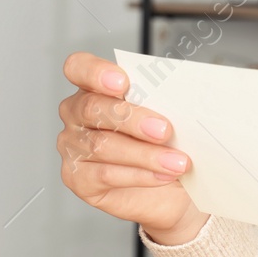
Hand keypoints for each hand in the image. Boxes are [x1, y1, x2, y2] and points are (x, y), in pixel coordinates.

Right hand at [56, 52, 209, 243]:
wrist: (172, 188)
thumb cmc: (168, 143)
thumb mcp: (171, 117)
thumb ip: (166, 103)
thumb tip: (184, 99)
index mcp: (95, 87)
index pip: (79, 68)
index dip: (95, 72)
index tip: (122, 83)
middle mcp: (77, 114)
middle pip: (92, 108)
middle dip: (132, 119)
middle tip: (165, 130)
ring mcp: (73, 146)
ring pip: (102, 145)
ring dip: (145, 154)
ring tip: (177, 162)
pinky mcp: (78, 178)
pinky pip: (106, 174)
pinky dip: (140, 175)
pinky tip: (163, 175)